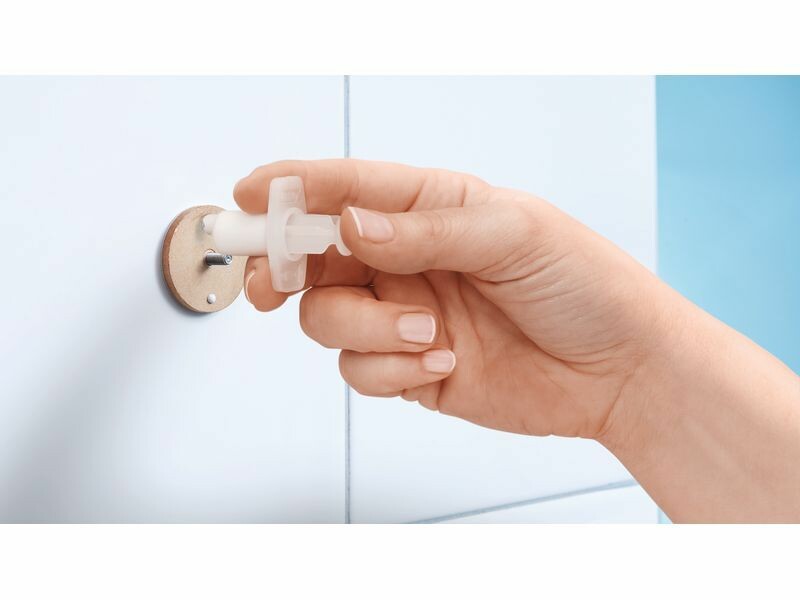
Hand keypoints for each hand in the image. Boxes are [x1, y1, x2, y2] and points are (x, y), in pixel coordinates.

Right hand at [234, 159, 663, 440]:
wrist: (619, 368)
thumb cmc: (583, 283)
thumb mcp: (511, 233)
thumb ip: (424, 230)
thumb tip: (350, 223)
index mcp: (430, 208)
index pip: (345, 189)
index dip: (292, 190)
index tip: (252, 196)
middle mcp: (407, 260)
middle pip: (312, 257)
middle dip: (283, 269)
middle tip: (271, 284)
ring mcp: (404, 315)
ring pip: (328, 318)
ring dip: (367, 328)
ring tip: (430, 332)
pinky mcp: (409, 368)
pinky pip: (361, 371)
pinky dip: (391, 370)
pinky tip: (444, 362)